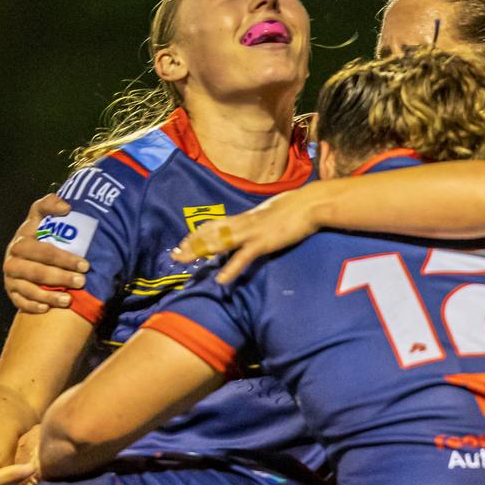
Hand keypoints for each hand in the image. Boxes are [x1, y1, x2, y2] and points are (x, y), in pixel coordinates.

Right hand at [4, 194, 88, 312]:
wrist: (22, 252)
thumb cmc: (37, 234)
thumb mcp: (40, 216)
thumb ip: (49, 204)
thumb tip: (66, 208)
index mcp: (21, 240)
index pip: (43, 250)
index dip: (64, 258)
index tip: (85, 264)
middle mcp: (12, 259)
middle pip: (36, 271)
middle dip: (60, 277)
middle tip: (82, 282)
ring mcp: (10, 277)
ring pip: (28, 289)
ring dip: (49, 296)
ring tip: (69, 300)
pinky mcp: (11, 292)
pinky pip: (20, 302)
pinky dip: (33, 305)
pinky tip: (47, 309)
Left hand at [171, 189, 320, 283]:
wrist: (310, 204)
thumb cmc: (295, 207)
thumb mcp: (270, 212)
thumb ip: (258, 220)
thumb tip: (251, 225)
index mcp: (245, 217)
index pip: (215, 225)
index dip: (197, 234)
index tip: (184, 242)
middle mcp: (243, 223)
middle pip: (210, 233)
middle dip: (191, 244)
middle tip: (174, 255)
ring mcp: (252, 233)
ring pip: (219, 242)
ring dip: (200, 252)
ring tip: (185, 262)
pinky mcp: (264, 243)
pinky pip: (243, 257)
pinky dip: (231, 268)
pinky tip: (221, 280)